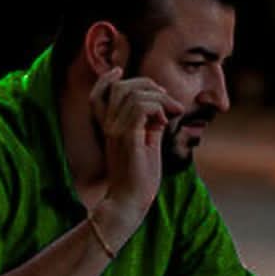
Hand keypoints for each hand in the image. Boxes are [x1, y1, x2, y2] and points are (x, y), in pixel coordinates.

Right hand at [90, 67, 184, 222]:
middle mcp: (109, 124)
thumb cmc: (139, 179)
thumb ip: (150, 127)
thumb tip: (161, 112)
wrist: (129, 201)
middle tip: (168, 101)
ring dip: (159, 97)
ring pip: (132, 93)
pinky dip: (158, 108)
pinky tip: (166, 121)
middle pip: (119, 86)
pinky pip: (141, 108)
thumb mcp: (147, 147)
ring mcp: (116, 130)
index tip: (127, 73)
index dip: (110, 78)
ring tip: (173, 112)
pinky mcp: (127, 137)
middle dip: (147, 85)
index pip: (100, 92)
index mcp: (109, 126)